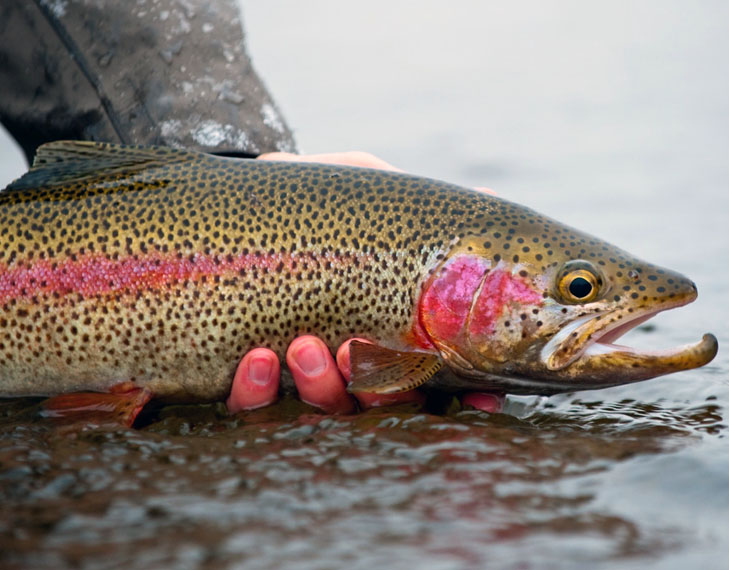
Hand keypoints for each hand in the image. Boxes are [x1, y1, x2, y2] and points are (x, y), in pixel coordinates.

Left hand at [225, 151, 505, 414]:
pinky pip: (252, 409)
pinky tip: (256, 360)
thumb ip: (416, 207)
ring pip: (324, 411)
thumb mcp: (367, 195)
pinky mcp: (245, 380)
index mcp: (393, 334)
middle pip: (384, 406)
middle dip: (379, 387)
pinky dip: (257, 393)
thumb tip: (487, 195)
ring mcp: (302, 378)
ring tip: (302, 347)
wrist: (242, 199)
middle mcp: (354, 366)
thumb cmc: (320, 204)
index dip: (467, 399)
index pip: (441, 381)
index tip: (482, 398)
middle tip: (354, 348)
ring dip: (321, 388)